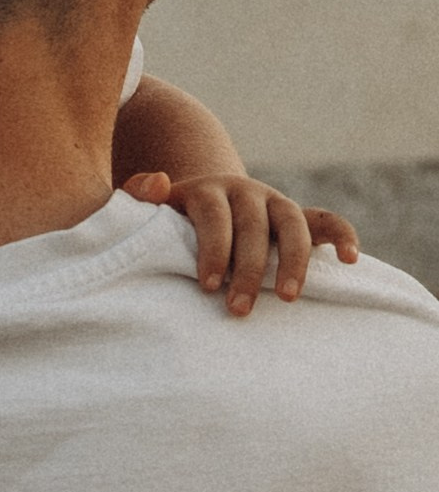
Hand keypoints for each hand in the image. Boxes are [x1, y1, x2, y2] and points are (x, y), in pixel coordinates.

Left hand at [123, 172, 358, 313]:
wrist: (202, 199)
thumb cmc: (171, 221)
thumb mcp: (151, 210)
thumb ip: (140, 196)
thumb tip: (157, 182)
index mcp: (208, 191)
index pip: (214, 217)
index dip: (213, 250)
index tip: (208, 286)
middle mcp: (246, 193)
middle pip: (253, 226)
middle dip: (248, 269)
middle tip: (238, 309)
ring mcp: (275, 203)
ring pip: (293, 223)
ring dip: (293, 260)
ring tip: (288, 298)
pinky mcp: (299, 217)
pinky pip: (328, 221)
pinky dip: (343, 235)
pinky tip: (350, 260)